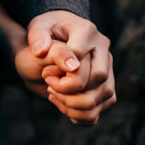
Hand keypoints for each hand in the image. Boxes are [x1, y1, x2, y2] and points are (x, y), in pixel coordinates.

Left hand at [5, 9, 116, 124]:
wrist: (52, 44)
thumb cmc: (45, 35)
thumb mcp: (36, 29)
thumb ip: (37, 37)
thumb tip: (42, 51)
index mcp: (87, 31)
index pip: (79, 57)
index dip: (60, 71)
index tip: (46, 72)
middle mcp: (103, 49)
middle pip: (99, 77)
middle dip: (69, 89)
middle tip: (50, 86)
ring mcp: (108, 69)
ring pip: (104, 95)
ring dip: (74, 105)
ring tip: (55, 96)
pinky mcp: (106, 87)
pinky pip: (100, 109)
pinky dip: (79, 115)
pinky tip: (63, 105)